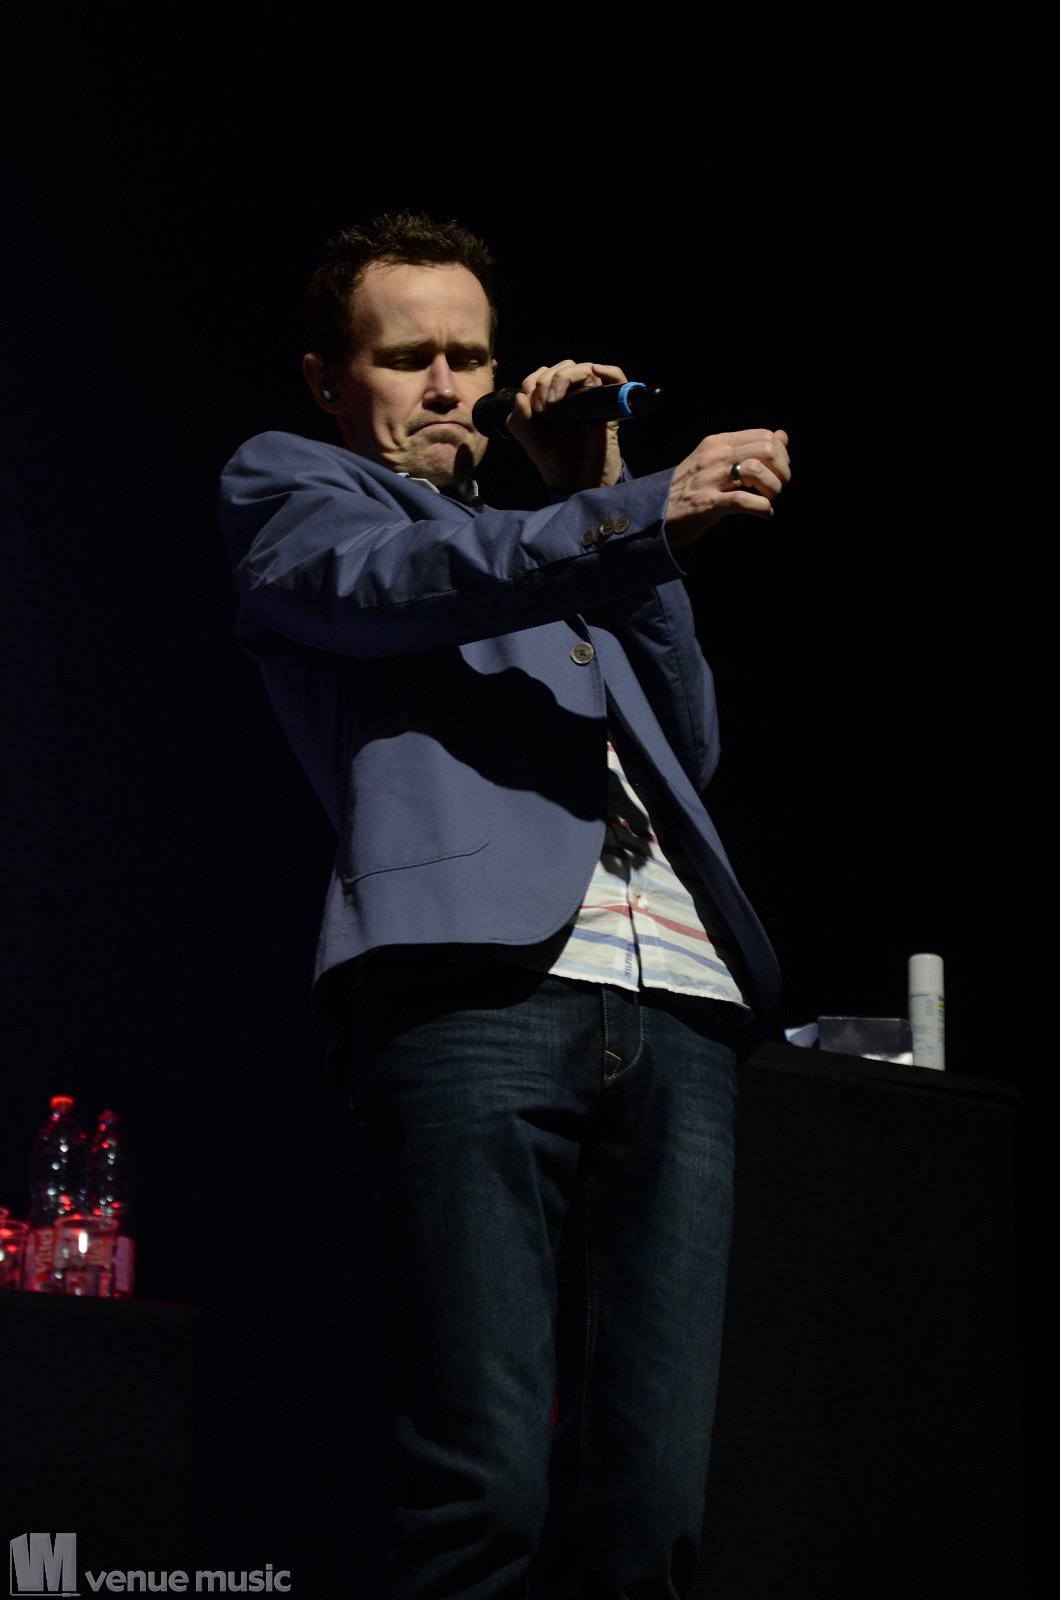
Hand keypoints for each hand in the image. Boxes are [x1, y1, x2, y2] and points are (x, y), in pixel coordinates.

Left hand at [502, 360, 626, 490]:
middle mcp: (574, 397)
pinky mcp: (610, 411)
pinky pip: (618, 381)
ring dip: (565, 377)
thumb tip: (520, 397)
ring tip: (554, 400)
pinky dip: (610, 371)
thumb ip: (519, 423)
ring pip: (584, 369)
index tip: (529, 403)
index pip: (545, 374)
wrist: (577, 485)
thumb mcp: (531, 444)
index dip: (533, 381)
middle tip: (541, 406)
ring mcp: (592, 402)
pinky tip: (596, 370)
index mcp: (554, 400)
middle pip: (564, 367)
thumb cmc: (558, 464)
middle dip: (546, 380)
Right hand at [664, 428, 790, 550]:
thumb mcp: (717, 460)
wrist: (656, 513)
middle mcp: (714, 456)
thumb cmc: (690, 488)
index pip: (764, 435)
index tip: (778, 472)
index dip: (781, 454)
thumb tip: (783, 436)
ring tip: (769, 499)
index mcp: (718, 443)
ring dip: (772, 488)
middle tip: (777, 487)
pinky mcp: (706, 503)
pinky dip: (761, 508)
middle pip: (766, 449)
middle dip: (781, 471)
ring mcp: (709, 479)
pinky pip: (743, 500)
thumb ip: (748, 448)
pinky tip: (763, 513)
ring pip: (756, 470)